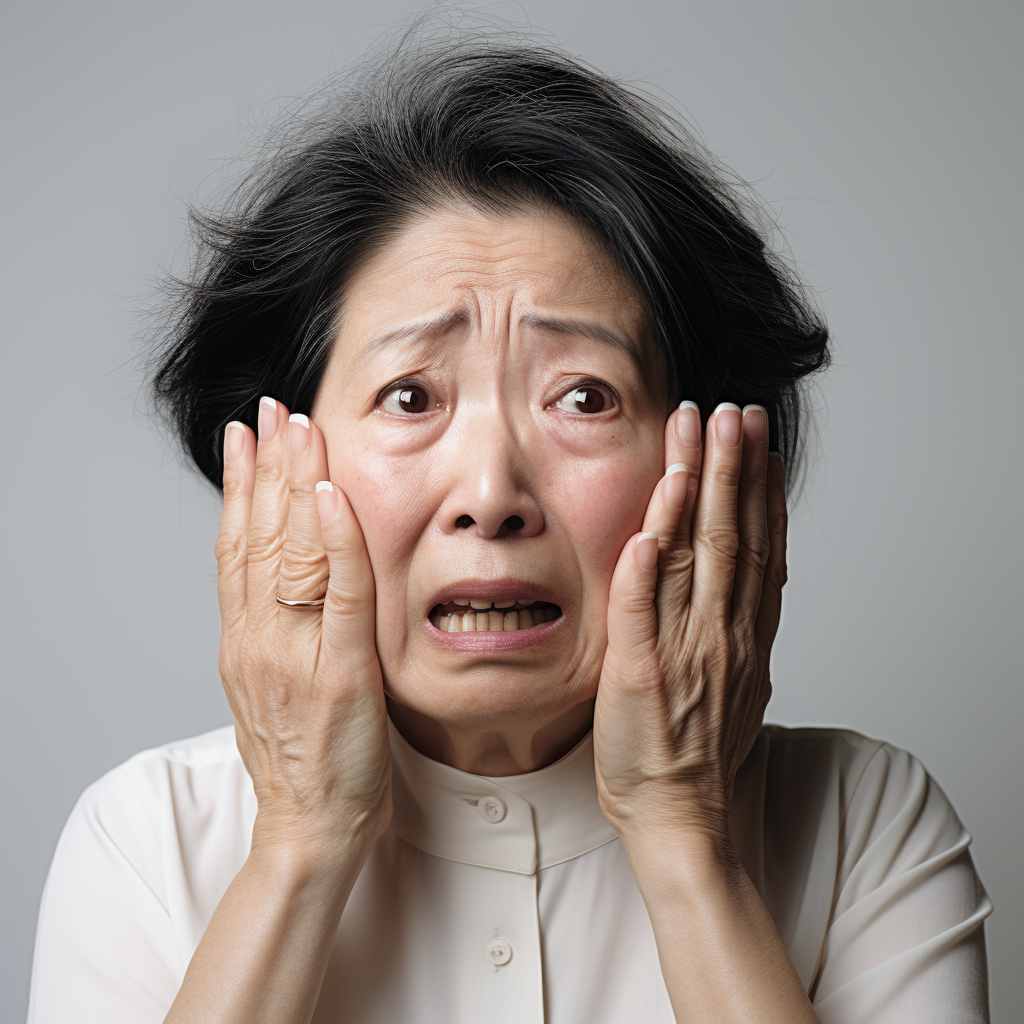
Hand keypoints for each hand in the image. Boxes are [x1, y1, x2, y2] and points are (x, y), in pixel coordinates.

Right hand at [215, 397, 390, 867]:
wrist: (312, 824)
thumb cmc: (303, 754)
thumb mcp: (274, 681)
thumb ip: (275, 625)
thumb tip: (285, 573)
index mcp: (244, 638)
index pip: (237, 546)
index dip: (240, 488)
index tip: (245, 437)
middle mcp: (259, 638)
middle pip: (258, 537)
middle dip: (266, 467)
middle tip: (271, 409)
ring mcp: (295, 653)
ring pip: (291, 553)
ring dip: (293, 484)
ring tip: (295, 428)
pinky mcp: (340, 671)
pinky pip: (338, 594)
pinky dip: (335, 540)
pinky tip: (331, 494)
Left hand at [592, 401, 785, 852]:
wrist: (684, 817)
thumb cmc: (702, 750)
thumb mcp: (736, 678)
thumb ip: (738, 622)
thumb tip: (750, 576)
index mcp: (743, 633)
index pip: (757, 545)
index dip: (758, 488)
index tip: (759, 442)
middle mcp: (721, 634)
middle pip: (732, 537)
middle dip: (733, 470)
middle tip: (735, 415)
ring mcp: (682, 652)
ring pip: (693, 559)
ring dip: (697, 495)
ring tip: (698, 439)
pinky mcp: (639, 674)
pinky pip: (641, 613)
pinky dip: (645, 569)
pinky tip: (649, 525)